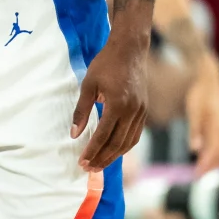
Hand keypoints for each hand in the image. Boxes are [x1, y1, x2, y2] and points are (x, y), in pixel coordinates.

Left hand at [73, 35, 149, 171]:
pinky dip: (124, 146)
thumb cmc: (106, 64)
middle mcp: (132, 111)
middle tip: (89, 169)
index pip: (103, 135)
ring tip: (100, 164)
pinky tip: (114, 151)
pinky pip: (135, 134)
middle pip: (117, 144)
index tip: (82, 162)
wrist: (130, 49)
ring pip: (128, 142)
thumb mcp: (88, 85)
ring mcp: (141, 111)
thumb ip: (82, 111)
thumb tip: (74, 134)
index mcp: (118, 104)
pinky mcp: (144, 110)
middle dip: (102, 159)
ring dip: (114, 156)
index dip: (92, 151)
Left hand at [184, 61, 218, 169]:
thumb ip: (195, 130)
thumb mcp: (195, 110)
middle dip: (210, 166)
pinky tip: (204, 155)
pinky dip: (212, 151)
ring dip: (212, 160)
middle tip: (198, 177)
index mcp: (217, 127)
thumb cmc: (200, 93)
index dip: (207, 165)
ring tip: (201, 171)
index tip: (198, 175)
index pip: (214, 152)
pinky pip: (218, 141)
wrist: (210, 77)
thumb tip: (195, 149)